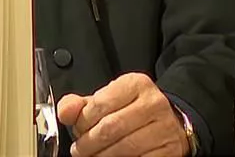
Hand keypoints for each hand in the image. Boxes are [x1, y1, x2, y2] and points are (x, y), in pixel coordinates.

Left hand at [57, 72, 189, 156]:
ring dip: (101, 156)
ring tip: (92, 156)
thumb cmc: (133, 111)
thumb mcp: (108, 100)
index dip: (82, 122)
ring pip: (124, 148)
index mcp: (136, 84)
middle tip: (80, 150)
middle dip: (88, 143)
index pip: (100, 104)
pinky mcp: (168, 151)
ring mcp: (163, 128)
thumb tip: (65, 112)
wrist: (170, 122)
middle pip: (110, 128)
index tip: (77, 130)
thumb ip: (81, 105)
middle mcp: (153, 103)